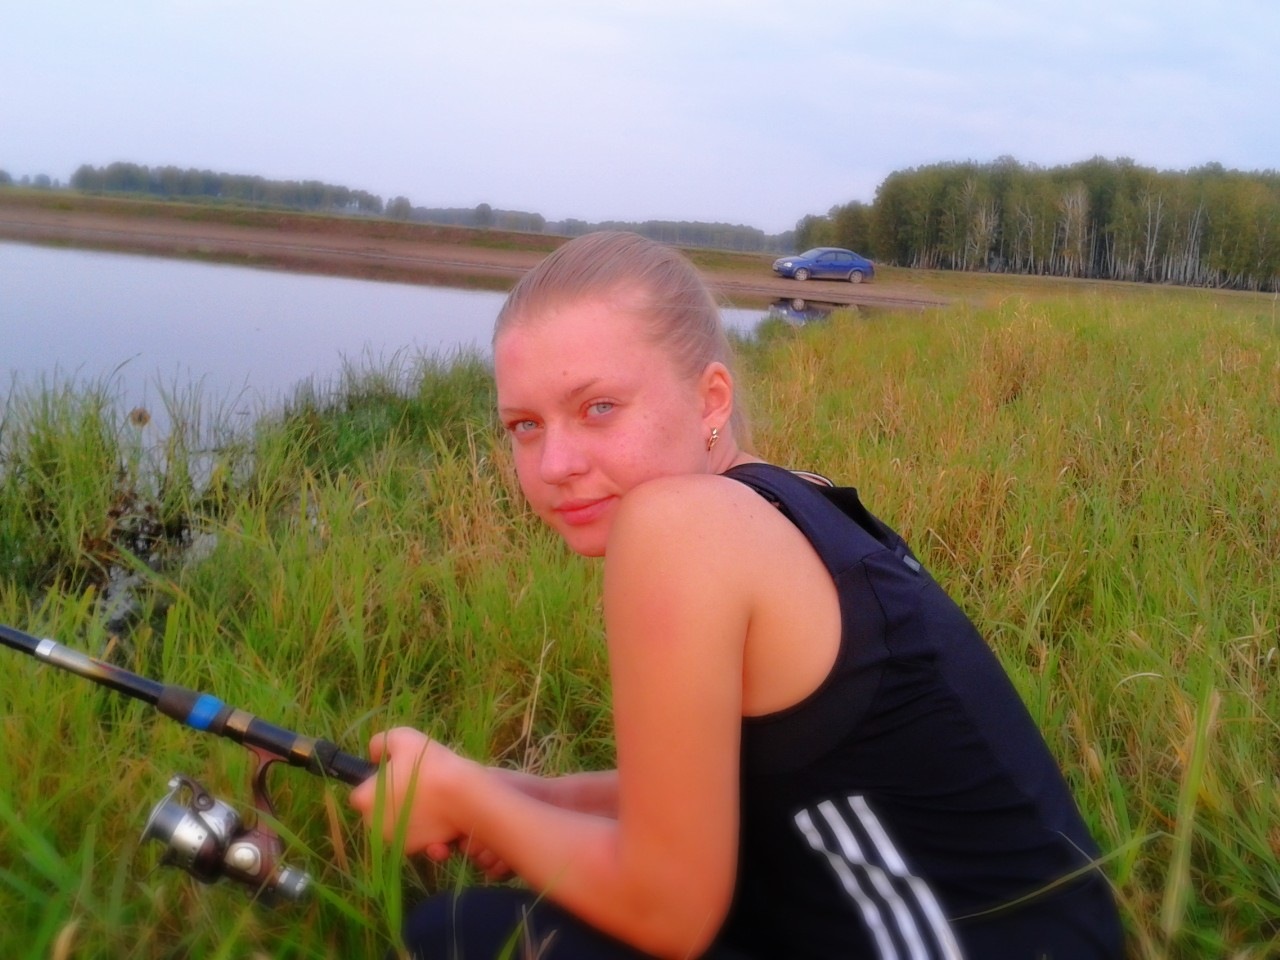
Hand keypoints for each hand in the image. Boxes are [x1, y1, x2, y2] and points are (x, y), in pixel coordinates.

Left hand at [348, 727, 472, 855]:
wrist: (462, 795)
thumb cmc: (429, 764)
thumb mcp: (401, 737)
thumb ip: (379, 744)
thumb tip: (375, 756)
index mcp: (365, 800)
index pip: (360, 794)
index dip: (376, 783)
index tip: (394, 775)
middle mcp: (374, 825)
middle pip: (378, 812)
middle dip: (391, 802)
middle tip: (415, 785)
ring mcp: (396, 841)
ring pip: (398, 826)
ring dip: (408, 816)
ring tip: (431, 799)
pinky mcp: (418, 850)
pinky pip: (418, 838)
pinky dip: (426, 831)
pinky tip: (440, 817)